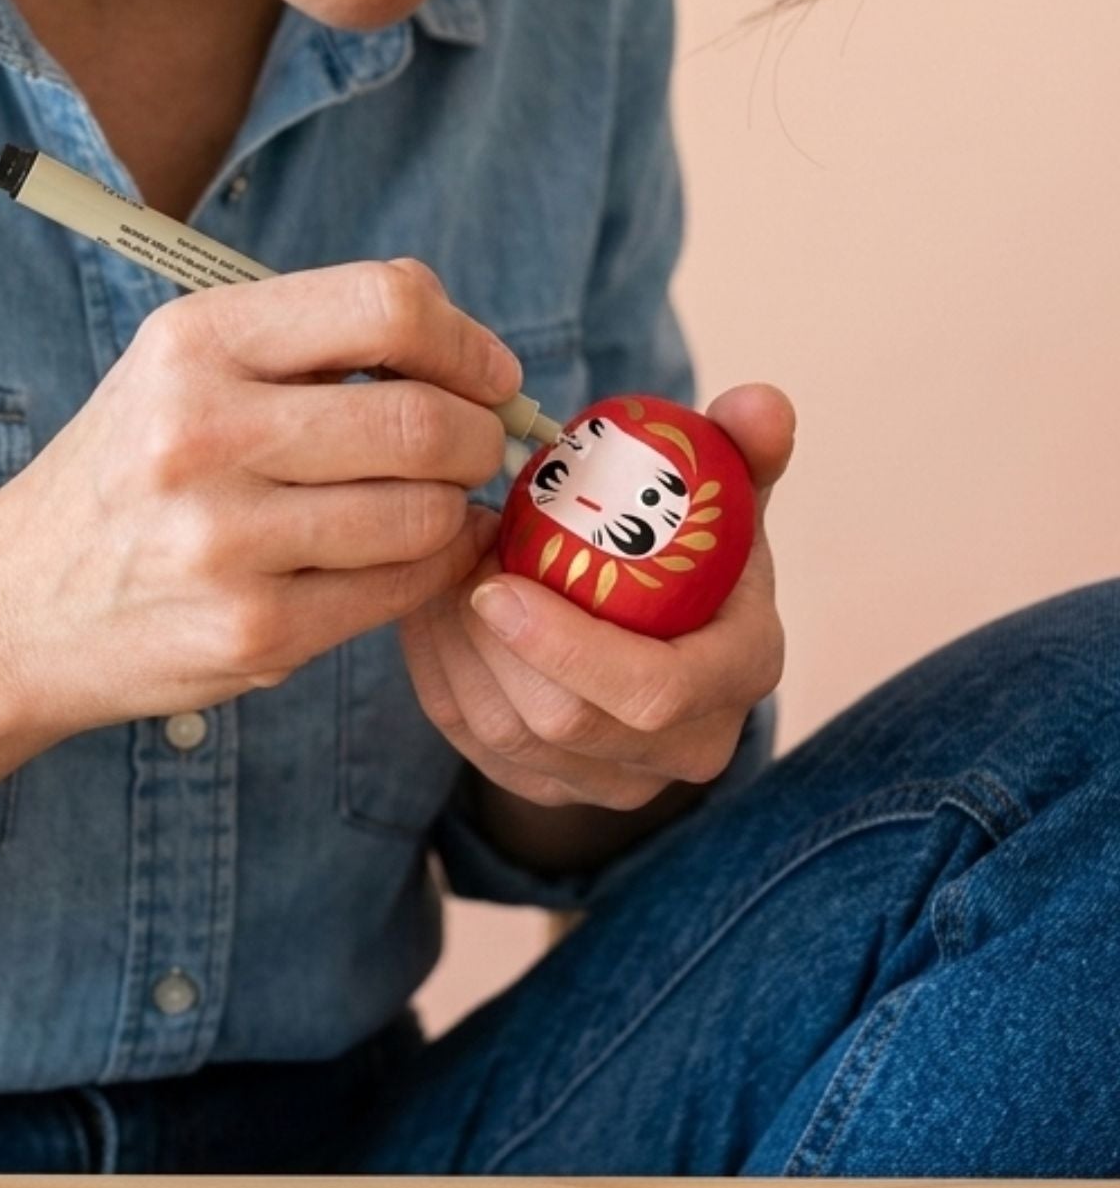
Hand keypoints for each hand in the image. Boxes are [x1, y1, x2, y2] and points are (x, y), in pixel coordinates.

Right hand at [0, 257, 516, 740]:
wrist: (18, 605)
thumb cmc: (129, 473)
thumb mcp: (181, 370)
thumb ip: (307, 339)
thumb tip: (465, 349)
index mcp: (192, 343)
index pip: (384, 304)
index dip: (464, 339)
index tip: (486, 373)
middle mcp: (201, 432)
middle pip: (422, 418)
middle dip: (476, 435)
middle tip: (470, 448)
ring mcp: (225, 539)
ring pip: (423, 512)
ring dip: (450, 509)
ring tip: (423, 505)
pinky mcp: (252, 628)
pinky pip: (399, 588)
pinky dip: (424, 570)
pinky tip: (397, 559)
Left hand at [397, 382, 791, 809]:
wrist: (659, 628)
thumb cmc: (691, 547)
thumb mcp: (722, 495)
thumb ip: (740, 448)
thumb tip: (759, 403)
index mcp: (738, 674)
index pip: (656, 693)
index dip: (570, 648)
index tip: (496, 582)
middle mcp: (683, 748)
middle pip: (564, 723)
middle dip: (490, 641)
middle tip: (456, 558)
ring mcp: (609, 780)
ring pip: (502, 734)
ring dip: (453, 646)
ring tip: (439, 566)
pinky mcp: (542, 785)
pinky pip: (466, 736)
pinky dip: (434, 665)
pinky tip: (429, 601)